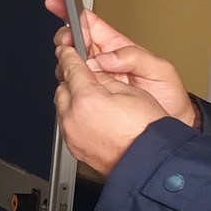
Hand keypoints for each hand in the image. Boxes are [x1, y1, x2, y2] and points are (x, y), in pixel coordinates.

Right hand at [46, 0, 196, 126]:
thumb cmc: (168, 97)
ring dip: (64, 59)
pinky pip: (73, 83)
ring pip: (70, 61)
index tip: (58, 4)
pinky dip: (66, 80)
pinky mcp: (92, 94)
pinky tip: (71, 81)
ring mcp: (96, 77)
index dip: (73, 11)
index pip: (92, 23)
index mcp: (119, 47)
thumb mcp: (160, 70)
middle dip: (64, 36)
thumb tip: (105, 57)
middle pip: (75, 40)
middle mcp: (105, 60)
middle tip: (66, 43)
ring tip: (70, 63)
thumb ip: (134, 57)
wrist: (166, 123)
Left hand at [55, 44, 170, 172]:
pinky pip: (66, 123)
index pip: (72, 68)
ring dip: (71, 98)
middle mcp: (73, 116)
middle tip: (84, 74)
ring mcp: (71, 133)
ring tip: (91, 97)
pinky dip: (73, 115)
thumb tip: (93, 71)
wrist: (149, 162)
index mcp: (87, 98)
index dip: (70, 55)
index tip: (68, 48)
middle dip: (71, 78)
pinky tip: (90, 115)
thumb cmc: (146, 130)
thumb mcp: (131, 92)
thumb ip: (106, 78)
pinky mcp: (73, 146)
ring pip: (62, 106)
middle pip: (62, 87)